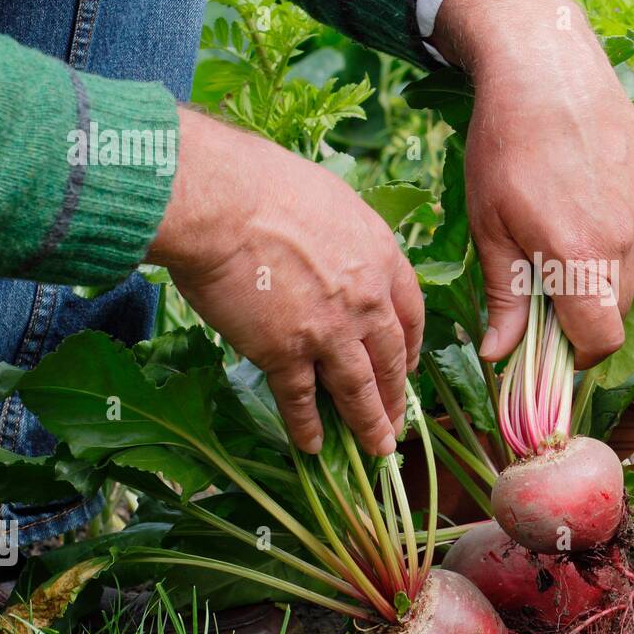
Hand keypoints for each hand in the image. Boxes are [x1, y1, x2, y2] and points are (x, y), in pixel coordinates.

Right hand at [148, 108, 423, 455]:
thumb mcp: (329, 198)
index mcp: (381, 255)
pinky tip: (313, 446)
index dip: (412, 342)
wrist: (220, 201)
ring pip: (359, 387)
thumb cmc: (263, 184)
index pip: (411, 309)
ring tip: (377, 449)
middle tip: (399, 419)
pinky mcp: (286, 352)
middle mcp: (366, 298)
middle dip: (396, 392)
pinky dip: (308, 426)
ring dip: (369, 423)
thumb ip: (341, 233)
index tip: (410, 361)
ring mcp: (330, 329)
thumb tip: (332, 241)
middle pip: (391, 356)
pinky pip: (302, 399)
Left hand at [430, 0, 633, 367]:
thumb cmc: (505, 146)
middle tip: (548, 285)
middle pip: (617, 310)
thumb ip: (504, 298)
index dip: (578, 355)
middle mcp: (625, 238)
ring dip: (605, 277)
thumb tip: (498, 356)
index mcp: (579, 256)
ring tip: (566, 237)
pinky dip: (625, 243)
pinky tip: (592, 212)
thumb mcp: (489, 226)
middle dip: (585, 313)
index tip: (555, 345)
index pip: (602, 340)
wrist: (543, 66)